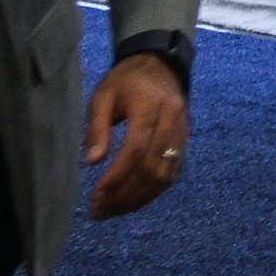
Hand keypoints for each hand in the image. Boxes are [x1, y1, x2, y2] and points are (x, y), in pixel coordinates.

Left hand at [84, 54, 189, 218]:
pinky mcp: (184, 142)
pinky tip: (131, 200)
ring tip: (111, 211)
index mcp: (150, 106)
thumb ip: (97, 128)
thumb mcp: (103, 96)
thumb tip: (92, 162)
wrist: (159, 64)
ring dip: (137, 198)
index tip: (95, 196)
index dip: (116, 176)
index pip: (136, 149)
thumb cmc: (126, 80)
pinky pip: (171, 173)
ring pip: (163, 175)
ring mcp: (182, 132)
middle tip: (98, 210)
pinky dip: (151, 192)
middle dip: (123, 194)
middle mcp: (172, 121)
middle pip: (151, 167)